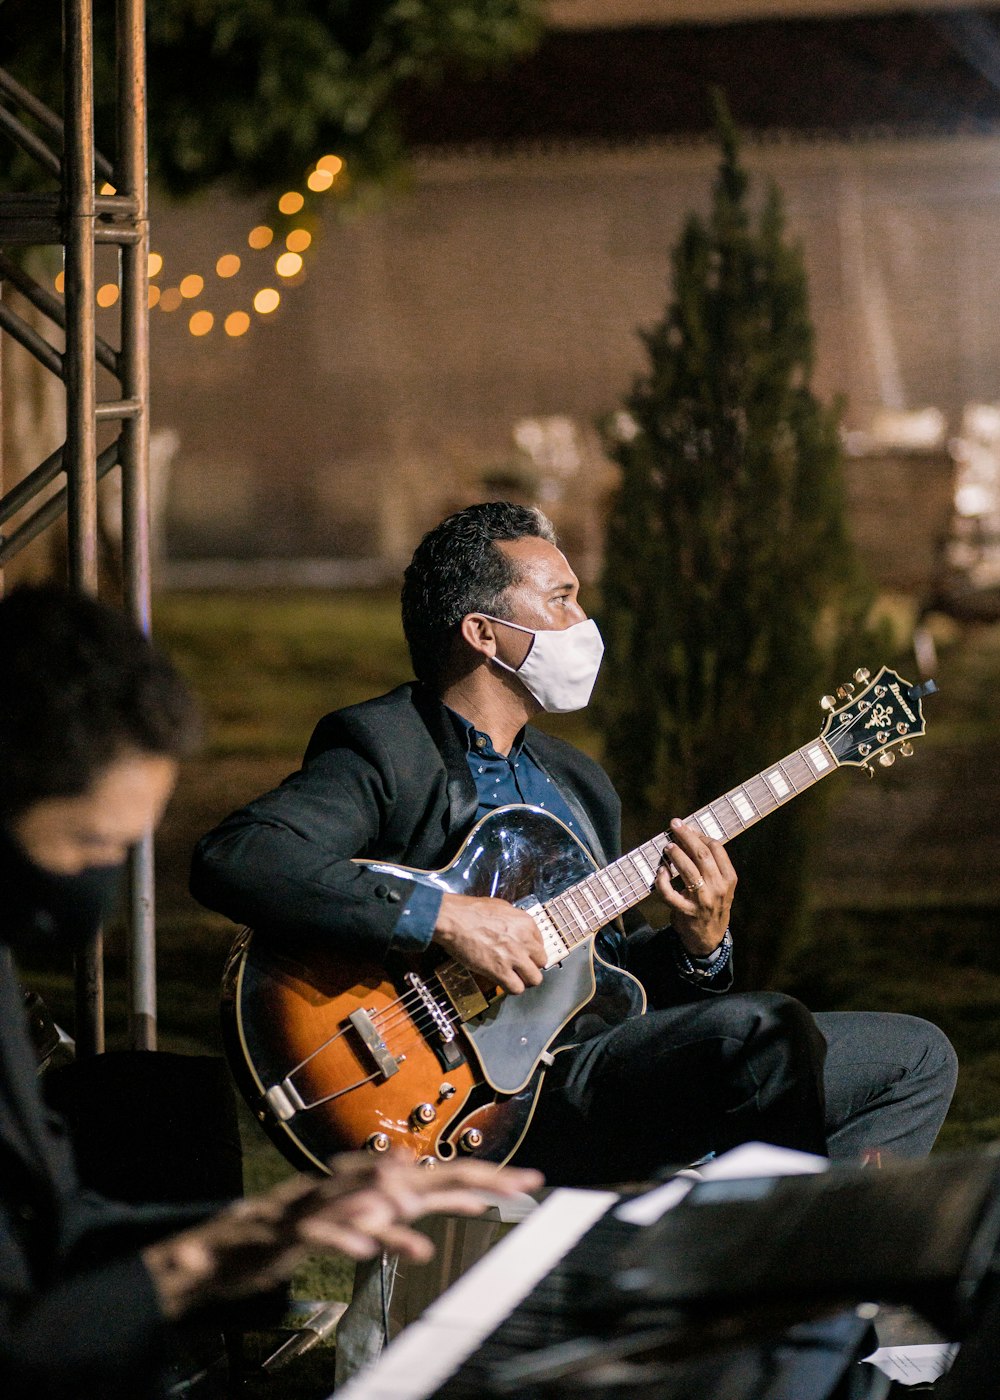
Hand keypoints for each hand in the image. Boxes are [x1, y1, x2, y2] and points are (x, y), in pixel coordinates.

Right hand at [143, 1153, 542, 1319]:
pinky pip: (320, 1235)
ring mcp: (321, 1205)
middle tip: (516, 1186)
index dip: (484, 1176)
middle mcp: (355, 1188)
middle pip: (420, 1179)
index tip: (529, 1181)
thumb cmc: (297, 1233)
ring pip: (367, 1202)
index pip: (438, 1177)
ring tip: (438, 1228)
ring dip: (400, 1214)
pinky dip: (343, 1238)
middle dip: (470, 1180)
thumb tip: (424, 1208)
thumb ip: (392, 1216)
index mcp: (373, 1188)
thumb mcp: (356, 1225)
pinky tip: (365, 1249)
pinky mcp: (288, 1231)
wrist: (228, 1243)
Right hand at [433, 892, 546, 993]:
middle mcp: (524, 940)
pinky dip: (511, 988)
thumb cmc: (469, 911)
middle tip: (520, 967)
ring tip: (514, 978)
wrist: (453, 919)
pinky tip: (503, 983)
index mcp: (525, 923)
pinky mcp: (500, 971)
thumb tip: (514, 927)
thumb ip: (513, 919)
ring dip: (524, 980)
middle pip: (541, 962)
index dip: (531, 951)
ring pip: (534, 979)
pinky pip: (516, 988)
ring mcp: (514, 957)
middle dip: (531, 966)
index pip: (541, 943)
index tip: (524, 954)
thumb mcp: (499, 906)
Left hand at [653, 818, 735, 956]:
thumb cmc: (712, 905)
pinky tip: (660, 872)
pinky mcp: (685, 911)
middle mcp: (718, 888)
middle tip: (674, 825)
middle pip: (702, 855)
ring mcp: (702, 900)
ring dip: (675, 854)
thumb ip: (712, 866)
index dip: (700, 834)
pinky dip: (662, 880)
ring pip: (688, 870)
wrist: (708, 938)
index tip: (688, 827)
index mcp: (728, 878)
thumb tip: (691, 837)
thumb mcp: (721, 886)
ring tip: (668, 847)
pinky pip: (670, 893)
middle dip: (686, 836)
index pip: (716, 848)